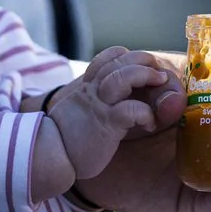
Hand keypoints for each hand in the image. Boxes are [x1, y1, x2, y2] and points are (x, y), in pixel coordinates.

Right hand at [44, 47, 175, 186]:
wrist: (49, 155)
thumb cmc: (68, 137)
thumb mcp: (79, 111)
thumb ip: (93, 101)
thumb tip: (111, 102)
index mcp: (87, 86)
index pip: (108, 57)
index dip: (127, 56)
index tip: (141, 65)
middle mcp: (93, 90)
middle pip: (120, 60)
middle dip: (144, 60)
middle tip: (159, 72)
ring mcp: (100, 105)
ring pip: (124, 77)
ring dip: (147, 75)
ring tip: (160, 84)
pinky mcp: (106, 124)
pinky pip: (131, 110)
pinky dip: (146, 113)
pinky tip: (150, 124)